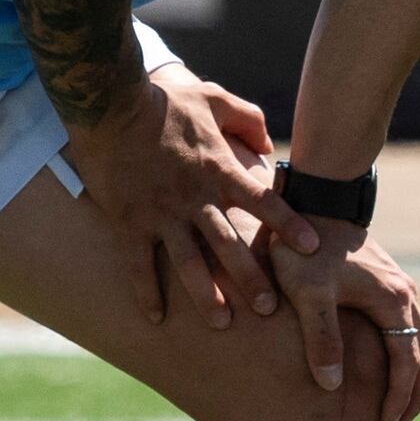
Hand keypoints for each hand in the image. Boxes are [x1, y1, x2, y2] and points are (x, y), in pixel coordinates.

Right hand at [69, 70, 284, 327]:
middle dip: (251, 278)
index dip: (289, 224)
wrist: (108, 103)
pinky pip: (139, 265)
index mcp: (217, 169)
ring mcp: (161, 213)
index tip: (311, 248)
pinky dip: (147, 293)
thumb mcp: (212, 98)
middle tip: (269, 308)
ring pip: (189, 263)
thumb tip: (267, 145)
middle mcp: (194, 197)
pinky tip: (155, 319)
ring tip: (222, 322)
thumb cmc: (162, 100)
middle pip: (230, 244)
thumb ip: (246, 118)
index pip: (263, 201)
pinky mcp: (129, 222)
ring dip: (207, 295)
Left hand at [265, 217, 419, 420]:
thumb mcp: (307, 293)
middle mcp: (406, 294)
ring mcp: (400, 287)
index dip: (399, 398)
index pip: (407, 363)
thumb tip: (331, 385)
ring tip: (395, 404)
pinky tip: (384, 368)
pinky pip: (408, 327)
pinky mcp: (386, 283)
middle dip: (415, 394)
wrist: (315, 198)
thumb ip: (320, 338)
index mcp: (393, 300)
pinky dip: (405, 355)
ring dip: (413, 375)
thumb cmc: (306, 247)